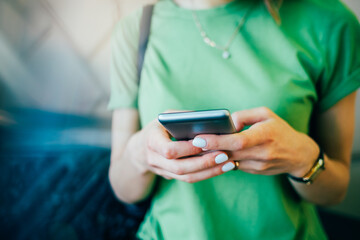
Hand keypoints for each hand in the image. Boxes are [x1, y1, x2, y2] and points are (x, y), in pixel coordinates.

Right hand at [133, 118, 236, 182]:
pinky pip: (189, 179)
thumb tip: (207, 120)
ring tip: (228, 163)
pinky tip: (221, 167)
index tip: (205, 143)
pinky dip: (206, 174)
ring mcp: (162, 171)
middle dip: (204, 163)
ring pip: (186, 177)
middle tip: (224, 155)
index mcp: (151, 141)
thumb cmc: (158, 128)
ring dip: (209, 172)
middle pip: (180, 168)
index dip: (187, 149)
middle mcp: (154, 159)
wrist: (140, 150)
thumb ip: (182, 117)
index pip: (169, 150)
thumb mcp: (165, 117)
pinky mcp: (171, 177)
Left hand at [191, 107, 319, 176]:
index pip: (237, 141)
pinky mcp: (255, 172)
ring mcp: (258, 165)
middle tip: (189, 144)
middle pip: (230, 153)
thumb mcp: (266, 114)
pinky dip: (221, 160)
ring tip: (195, 149)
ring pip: (229, 162)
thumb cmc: (280, 130)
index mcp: (265, 136)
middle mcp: (261, 153)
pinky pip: (234, 165)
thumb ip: (244, 116)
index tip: (199, 139)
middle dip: (208, 149)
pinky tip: (210, 154)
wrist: (298, 155)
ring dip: (212, 156)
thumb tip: (226, 123)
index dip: (217, 141)